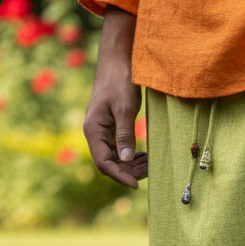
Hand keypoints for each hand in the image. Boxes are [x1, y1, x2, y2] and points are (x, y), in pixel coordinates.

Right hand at [83, 5, 147, 187]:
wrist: (118, 60)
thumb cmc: (120, 80)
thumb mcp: (125, 108)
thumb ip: (125, 135)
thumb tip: (126, 160)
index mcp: (93, 130)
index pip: (104, 163)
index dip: (120, 176)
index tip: (137, 185)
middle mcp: (94, 133)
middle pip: (109, 163)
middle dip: (129, 171)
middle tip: (151, 170)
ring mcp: (102, 131)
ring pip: (115, 158)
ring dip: (132, 164)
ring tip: (151, 163)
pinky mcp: (110, 127)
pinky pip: (119, 149)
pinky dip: (132, 155)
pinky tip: (145, 156)